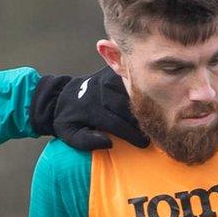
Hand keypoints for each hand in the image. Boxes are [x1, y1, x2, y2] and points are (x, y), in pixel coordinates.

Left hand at [31, 67, 148, 150]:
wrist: (63, 94)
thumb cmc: (70, 119)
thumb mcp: (69, 134)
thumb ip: (85, 142)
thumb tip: (108, 143)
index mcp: (91, 109)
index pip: (117, 124)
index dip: (132, 136)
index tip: (143, 144)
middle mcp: (101, 91)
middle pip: (129, 108)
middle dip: (142, 122)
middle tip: (153, 133)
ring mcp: (108, 79)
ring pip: (134, 94)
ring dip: (145, 107)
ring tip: (154, 119)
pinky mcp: (114, 72)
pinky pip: (133, 82)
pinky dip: (143, 93)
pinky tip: (151, 103)